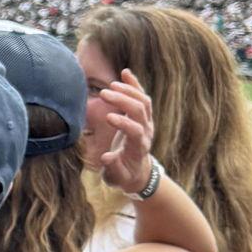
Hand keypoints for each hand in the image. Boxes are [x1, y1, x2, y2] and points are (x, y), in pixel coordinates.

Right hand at [88, 69, 155, 193]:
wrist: (137, 171)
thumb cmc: (123, 175)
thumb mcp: (116, 178)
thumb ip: (112, 168)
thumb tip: (105, 157)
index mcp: (139, 146)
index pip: (136, 130)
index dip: (124, 123)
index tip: (107, 117)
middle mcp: (147, 131)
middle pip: (141, 110)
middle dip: (124, 101)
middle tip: (104, 94)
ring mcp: (147, 121)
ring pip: (143, 101)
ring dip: (128, 91)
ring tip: (111, 86)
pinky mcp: (143, 116)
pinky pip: (141, 97)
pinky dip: (134, 85)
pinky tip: (125, 73)